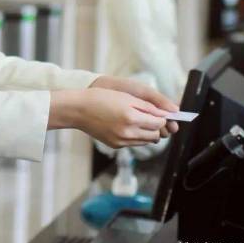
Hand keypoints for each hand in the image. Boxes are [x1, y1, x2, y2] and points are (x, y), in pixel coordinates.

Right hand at [49, 88, 168, 147]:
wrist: (79, 110)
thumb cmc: (101, 98)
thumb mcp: (126, 97)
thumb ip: (147, 107)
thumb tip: (165, 114)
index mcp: (132, 118)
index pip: (159, 123)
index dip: (162, 117)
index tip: (160, 112)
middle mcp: (128, 133)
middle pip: (155, 135)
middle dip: (156, 126)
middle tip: (150, 116)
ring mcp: (121, 142)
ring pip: (146, 141)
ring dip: (146, 132)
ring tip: (137, 120)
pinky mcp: (116, 146)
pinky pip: (133, 143)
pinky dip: (135, 136)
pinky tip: (126, 125)